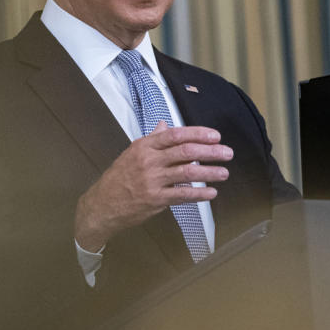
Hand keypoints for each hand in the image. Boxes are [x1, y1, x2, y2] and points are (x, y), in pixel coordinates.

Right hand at [74, 121, 231, 250]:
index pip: (175, 135)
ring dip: (209, 172)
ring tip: (224, 172)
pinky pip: (182, 194)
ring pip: (187, 172)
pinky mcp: (155, 199)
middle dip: (210, 151)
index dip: (198, 134)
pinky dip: (199, 193)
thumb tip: (165, 125)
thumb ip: (152, 139)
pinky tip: (211, 193)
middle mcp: (149, 160)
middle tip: (227, 153)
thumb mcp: (132, 152)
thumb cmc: (119, 177)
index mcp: (145, 146)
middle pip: (185, 151)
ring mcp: (152, 180)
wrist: (102, 204)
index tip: (215, 136)